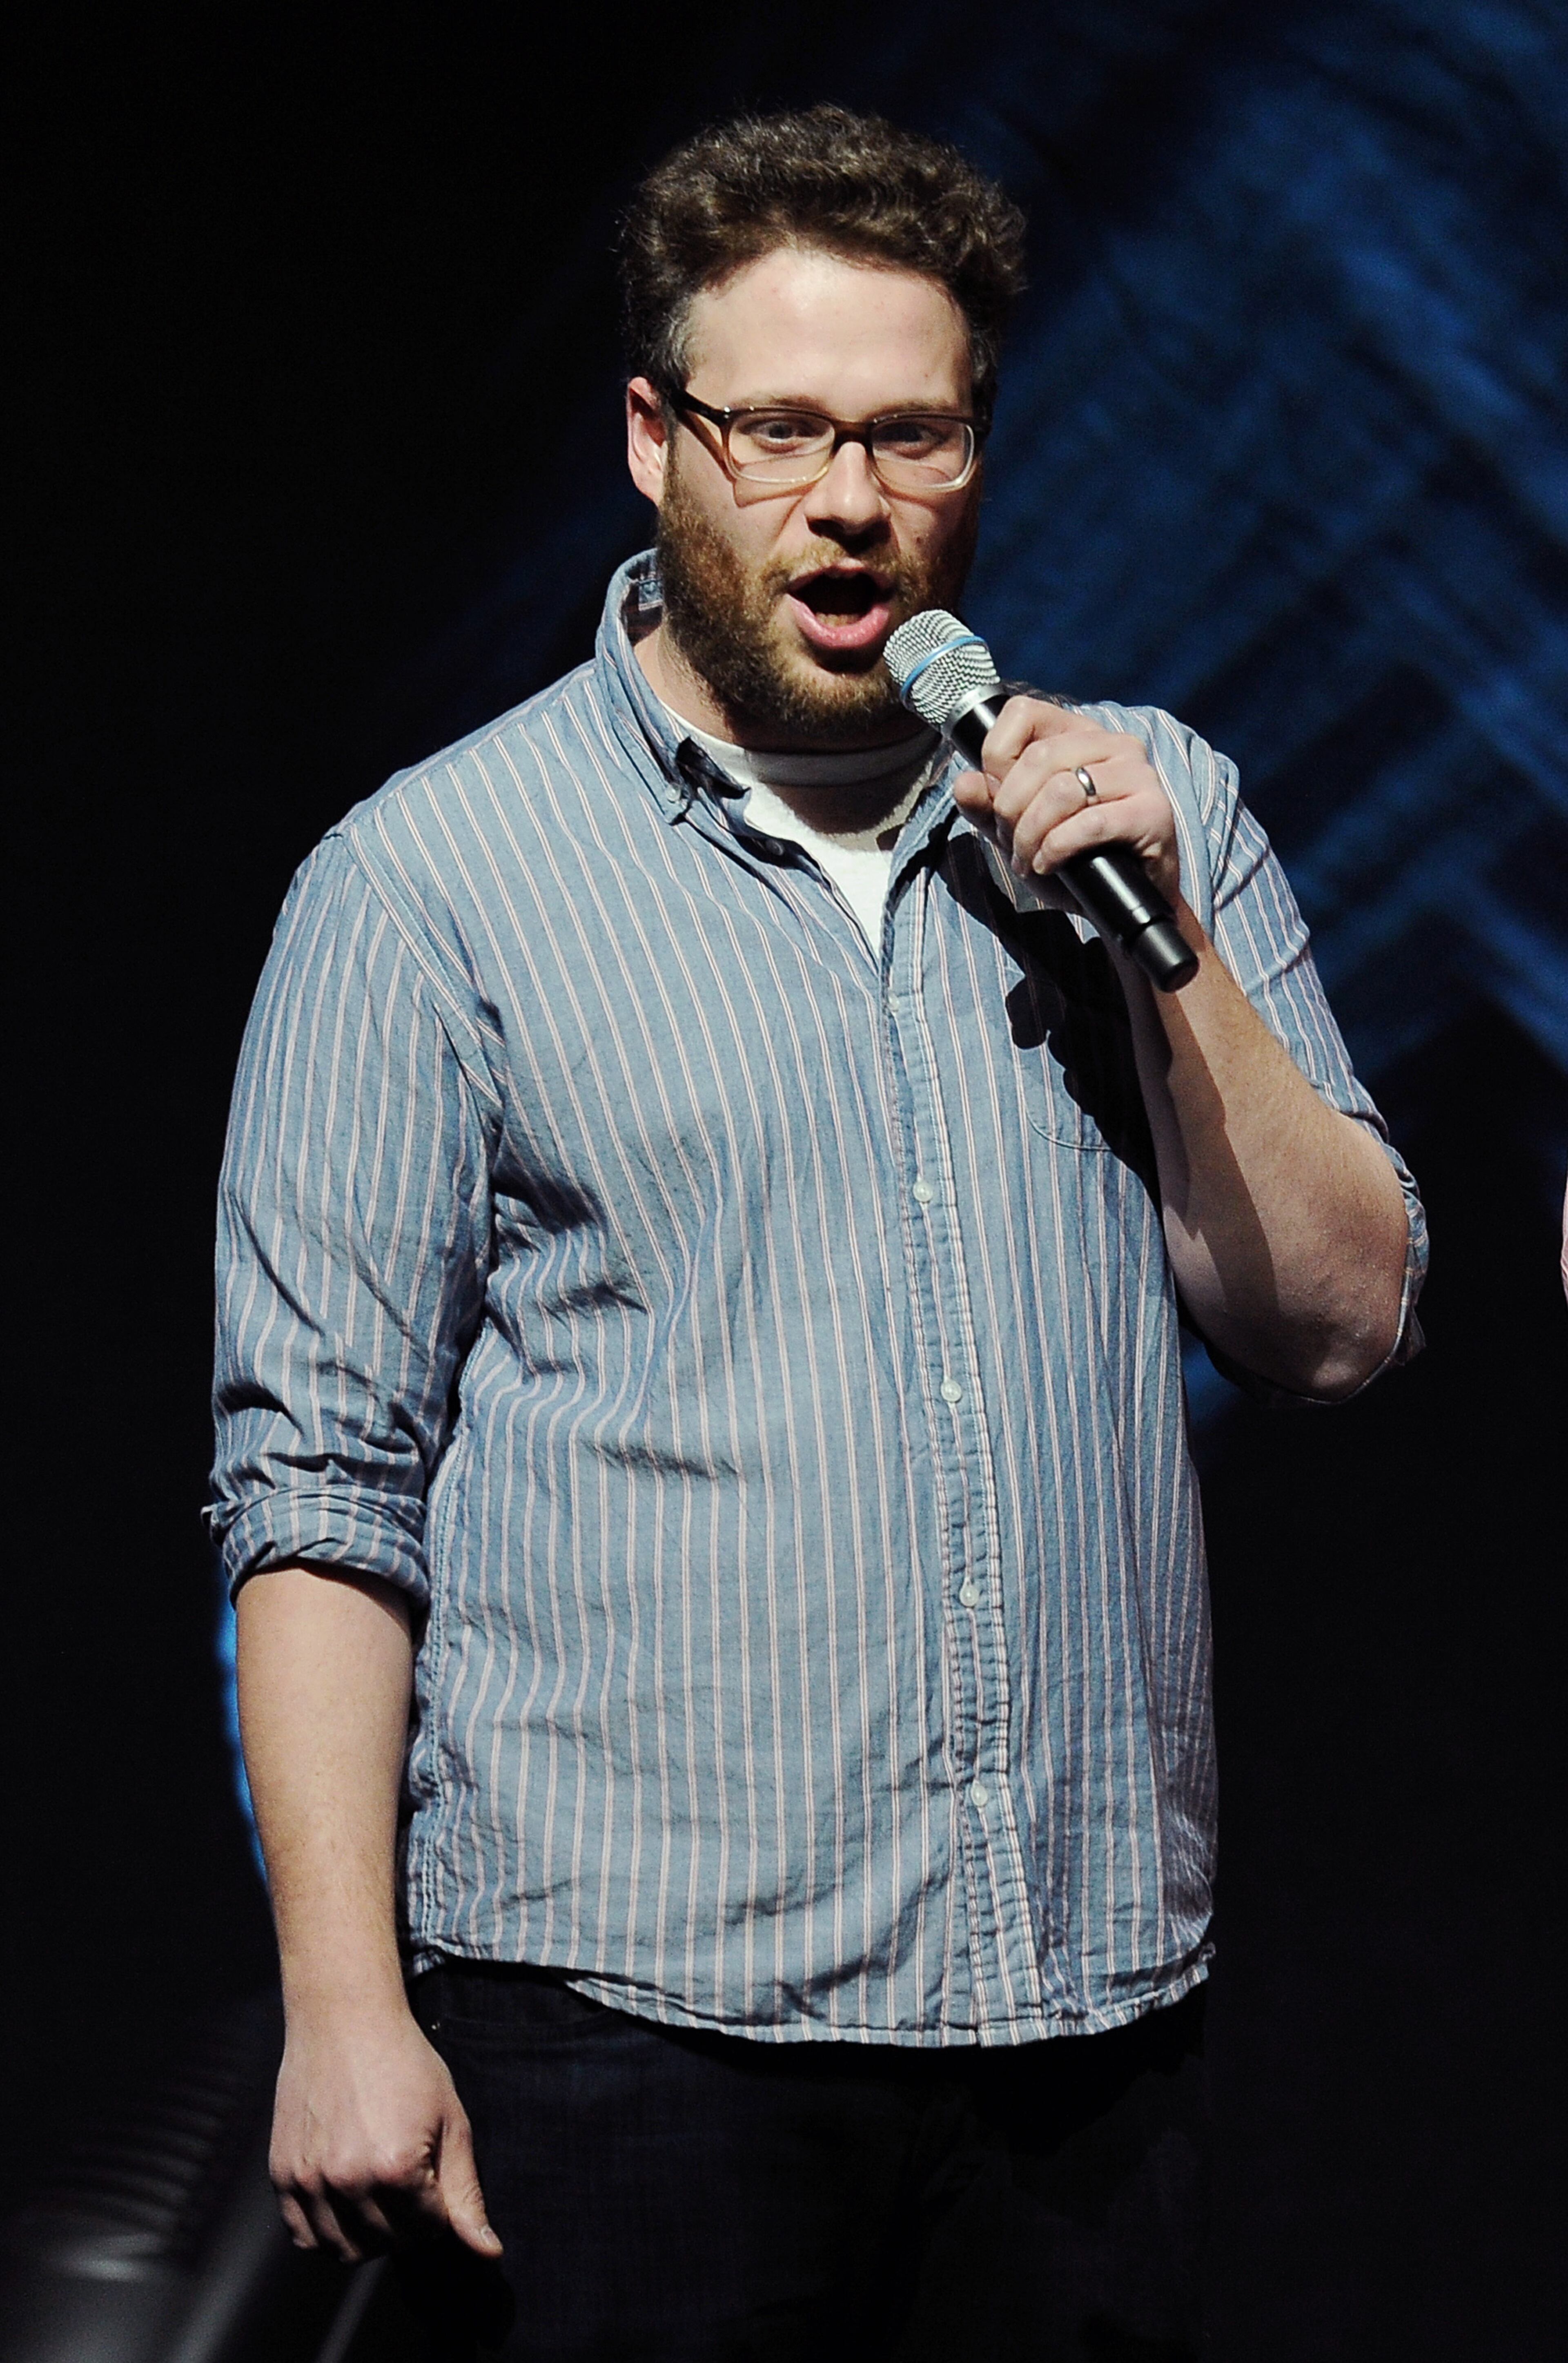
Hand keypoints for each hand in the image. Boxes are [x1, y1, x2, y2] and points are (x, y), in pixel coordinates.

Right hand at [269, 2002, 501, 2264]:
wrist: (345, 2021)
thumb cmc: (405, 2064)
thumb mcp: (450, 2121)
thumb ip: (466, 2194)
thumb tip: (489, 2253)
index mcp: (396, 2168)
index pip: (428, 2230)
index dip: (438, 2208)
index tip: (433, 2177)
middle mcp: (348, 2180)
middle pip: (387, 2244)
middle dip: (406, 2225)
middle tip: (407, 2186)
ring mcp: (309, 2179)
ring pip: (343, 2250)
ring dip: (368, 2236)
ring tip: (378, 2196)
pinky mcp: (282, 2174)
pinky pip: (303, 2235)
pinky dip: (325, 2231)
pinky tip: (344, 2203)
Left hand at [950, 698, 1183, 911]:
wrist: (1122, 902)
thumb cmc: (1074, 859)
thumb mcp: (1021, 831)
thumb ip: (989, 806)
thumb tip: (963, 784)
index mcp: (1079, 734)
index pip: (1023, 713)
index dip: (996, 758)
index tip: (997, 801)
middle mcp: (1114, 744)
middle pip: (1038, 757)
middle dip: (1010, 809)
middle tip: (1012, 843)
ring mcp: (1138, 774)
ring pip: (1061, 790)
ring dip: (1032, 834)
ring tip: (1030, 859)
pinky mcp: (1153, 812)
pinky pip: (1089, 823)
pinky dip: (1057, 848)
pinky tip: (1051, 865)